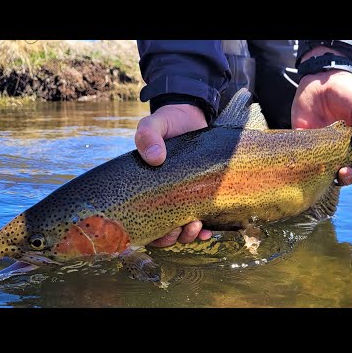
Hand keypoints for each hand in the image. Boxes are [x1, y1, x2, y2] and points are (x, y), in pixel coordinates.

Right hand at [135, 104, 212, 246]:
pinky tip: (209, 229)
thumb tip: (155, 158)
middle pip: (164, 231)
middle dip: (172, 237)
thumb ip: (148, 136)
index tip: (162, 230)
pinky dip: (206, 229)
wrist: (191, 115)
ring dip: (189, 235)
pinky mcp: (203, 193)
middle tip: (181, 228)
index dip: (150, 233)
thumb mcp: (153, 125)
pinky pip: (204, 218)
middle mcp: (164, 197)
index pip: (142, 220)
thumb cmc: (167, 122)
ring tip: (196, 225)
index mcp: (145, 187)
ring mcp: (184, 197)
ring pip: (183, 230)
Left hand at [291, 48, 351, 185]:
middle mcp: (340, 151)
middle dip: (349, 177)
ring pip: (326, 173)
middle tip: (346, 168)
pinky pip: (303, 161)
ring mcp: (321, 150)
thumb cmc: (346, 92)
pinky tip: (309, 163)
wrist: (320, 79)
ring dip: (330, 177)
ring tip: (333, 170)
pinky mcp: (302, 145)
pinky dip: (306, 166)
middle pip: (347, 175)